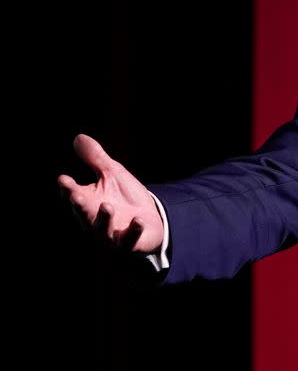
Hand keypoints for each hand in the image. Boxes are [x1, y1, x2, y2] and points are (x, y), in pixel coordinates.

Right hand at [58, 134, 163, 253]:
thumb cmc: (126, 198)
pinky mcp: (130, 243)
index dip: (68, 189)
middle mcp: (95, 220)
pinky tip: (138, 220)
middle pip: (84, 214)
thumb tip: (79, 137)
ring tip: (106, 206)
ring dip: (103, 219)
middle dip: (79, 206)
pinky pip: (130, 240)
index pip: (73, 195)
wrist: (150, 220)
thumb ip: (95, 159)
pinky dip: (133, 231)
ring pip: (102, 230)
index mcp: (88, 202)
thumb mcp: (112, 174)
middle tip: (76, 196)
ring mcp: (112, 234)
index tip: (63, 180)